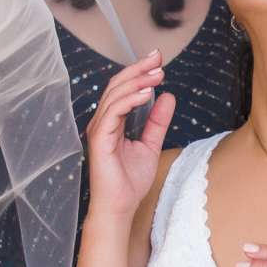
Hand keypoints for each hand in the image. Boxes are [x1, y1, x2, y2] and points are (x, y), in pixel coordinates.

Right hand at [84, 53, 174, 220]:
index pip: (123, 89)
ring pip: (115, 95)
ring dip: (137, 81)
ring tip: (157, 74)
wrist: (120, 208)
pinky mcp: (100, 139)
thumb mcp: (150, 145)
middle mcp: (102, 122)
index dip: (139, 72)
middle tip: (158, 58)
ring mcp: (99, 129)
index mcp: (112, 122)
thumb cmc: (130, 182)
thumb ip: (157, 121)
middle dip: (138, 69)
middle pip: (117, 85)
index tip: (158, 60)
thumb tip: (168, 96)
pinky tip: (146, 94)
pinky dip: (129, 100)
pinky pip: (113, 112)